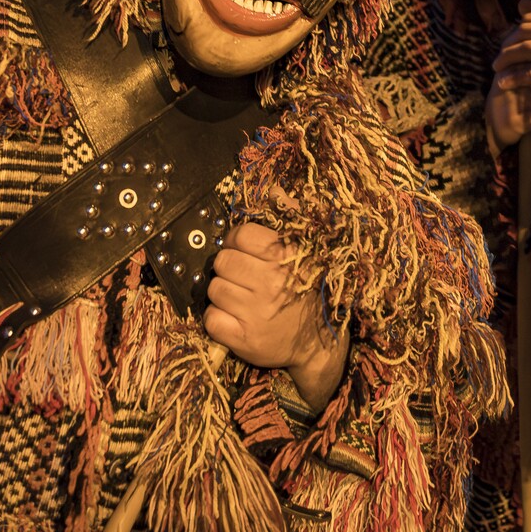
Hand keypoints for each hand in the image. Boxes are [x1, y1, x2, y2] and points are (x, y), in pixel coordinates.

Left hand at [202, 222, 350, 405]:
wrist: (320, 341)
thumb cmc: (308, 291)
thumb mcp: (305, 252)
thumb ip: (289, 218)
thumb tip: (274, 189)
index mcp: (285, 258)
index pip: (241, 236)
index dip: (236, 241)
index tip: (242, 251)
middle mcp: (270, 283)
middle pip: (223, 262)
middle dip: (228, 268)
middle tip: (242, 277)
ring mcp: (256, 313)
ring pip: (214, 290)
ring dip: (223, 293)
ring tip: (240, 298)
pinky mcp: (245, 339)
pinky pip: (211, 319)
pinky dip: (217, 318)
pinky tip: (234, 318)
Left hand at [491, 3, 530, 110]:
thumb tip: (522, 1)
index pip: (529, 22)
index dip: (512, 36)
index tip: (502, 49)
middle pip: (526, 34)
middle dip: (507, 49)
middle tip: (496, 64)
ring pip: (528, 49)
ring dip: (508, 63)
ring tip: (497, 74)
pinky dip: (516, 78)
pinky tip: (505, 84)